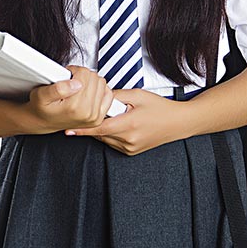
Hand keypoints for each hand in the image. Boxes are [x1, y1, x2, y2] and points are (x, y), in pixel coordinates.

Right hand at [18, 65, 114, 133]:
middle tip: (70, 82)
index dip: (73, 71)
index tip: (66, 77)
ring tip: (77, 87)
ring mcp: (95, 117)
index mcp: (75, 107)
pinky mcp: (99, 118)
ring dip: (90, 82)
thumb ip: (57, 88)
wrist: (42, 122)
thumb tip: (76, 83)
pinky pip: (108, 94)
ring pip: (101, 83)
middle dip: (82, 76)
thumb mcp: (40, 95)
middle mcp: (88, 114)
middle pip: (94, 77)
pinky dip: (99, 89)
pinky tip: (87, 92)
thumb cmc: (41, 109)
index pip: (84, 74)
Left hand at [64, 87, 188, 154]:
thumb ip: (116, 96)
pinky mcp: (131, 152)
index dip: (82, 129)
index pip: (99, 128)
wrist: (177, 122)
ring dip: (104, 128)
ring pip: (105, 138)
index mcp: (129, 124)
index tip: (69, 130)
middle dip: (96, 122)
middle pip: (100, 133)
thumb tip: (99, 96)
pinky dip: (112, 134)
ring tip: (118, 116)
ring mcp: (130, 148)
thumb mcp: (137, 95)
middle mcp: (129, 139)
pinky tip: (122, 124)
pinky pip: (113, 143)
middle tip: (103, 111)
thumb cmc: (160, 108)